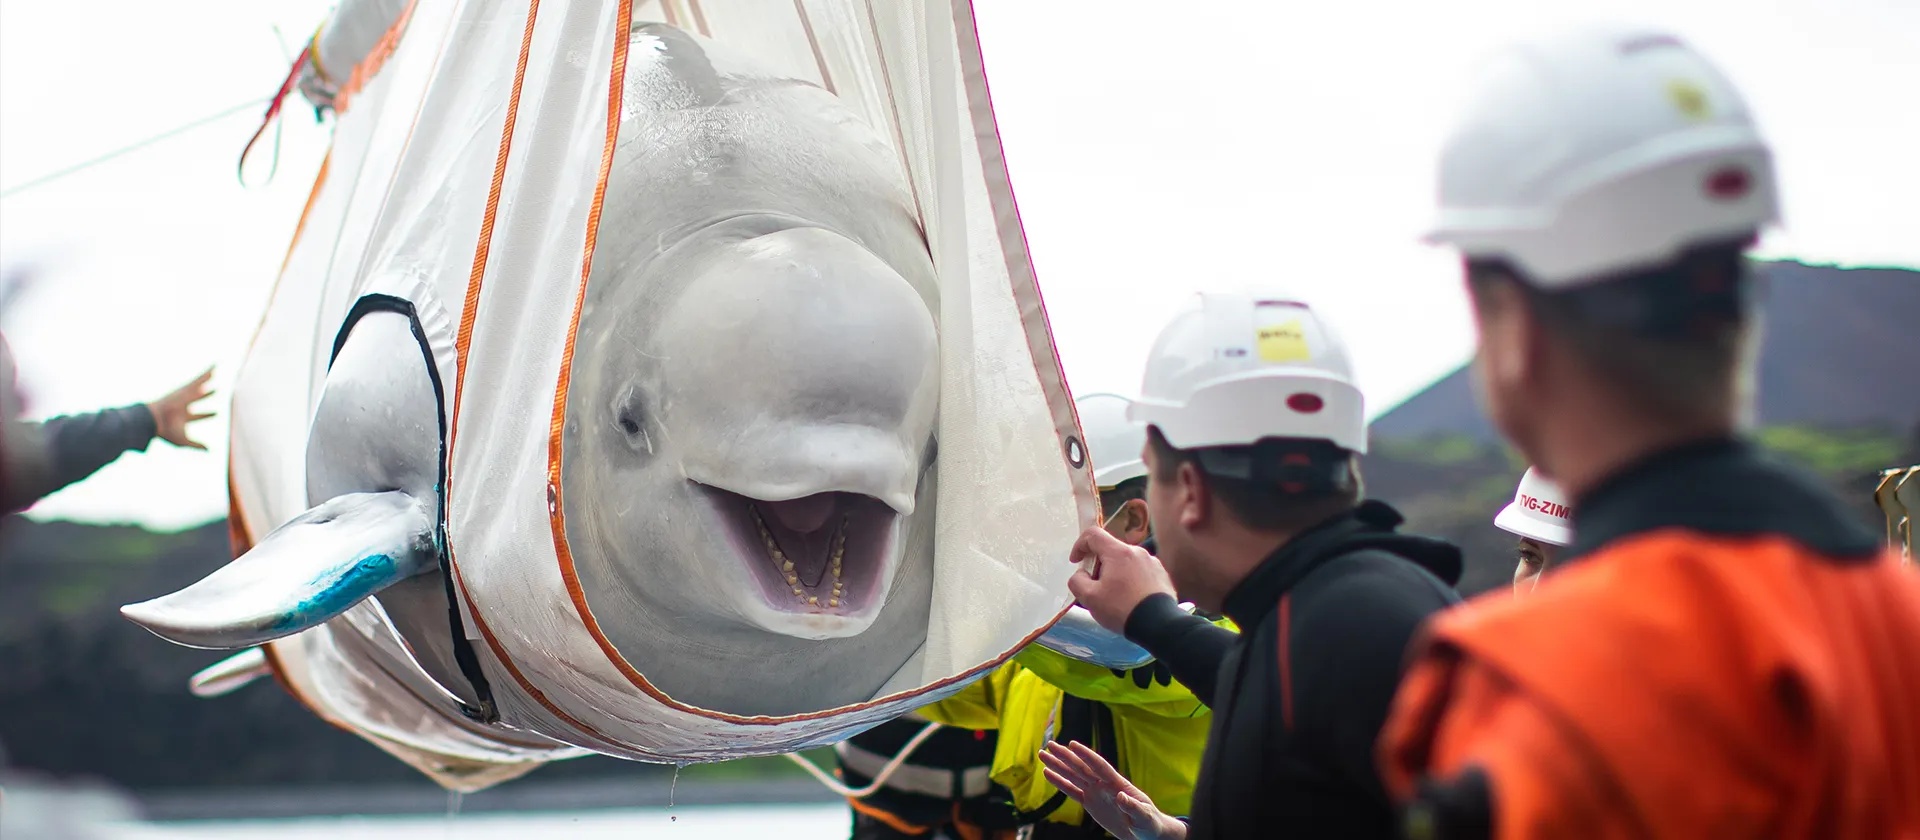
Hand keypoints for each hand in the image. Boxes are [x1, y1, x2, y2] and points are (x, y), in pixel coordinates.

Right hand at [147, 367, 215, 449]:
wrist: (154, 419)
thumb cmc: (166, 431)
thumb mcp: (183, 440)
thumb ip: (197, 445)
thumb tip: (210, 451)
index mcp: (183, 417)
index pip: (198, 415)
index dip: (207, 414)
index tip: (215, 413)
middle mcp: (184, 405)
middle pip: (197, 398)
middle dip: (205, 395)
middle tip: (214, 390)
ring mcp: (184, 396)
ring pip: (198, 386)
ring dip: (206, 379)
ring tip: (214, 372)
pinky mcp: (185, 389)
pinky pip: (199, 378)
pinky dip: (207, 372)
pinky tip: (215, 366)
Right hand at [1039, 741, 1186, 839]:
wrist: (1145, 832)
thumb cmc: (1148, 823)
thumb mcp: (1144, 817)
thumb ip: (1133, 807)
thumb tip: (1121, 796)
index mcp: (1118, 784)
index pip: (1100, 766)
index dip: (1087, 755)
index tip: (1073, 745)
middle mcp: (1104, 784)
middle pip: (1082, 767)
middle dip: (1066, 756)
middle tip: (1050, 744)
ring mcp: (1096, 792)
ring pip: (1074, 776)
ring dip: (1059, 765)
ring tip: (1043, 754)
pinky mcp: (1090, 802)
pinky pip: (1072, 791)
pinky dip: (1060, 782)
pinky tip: (1048, 773)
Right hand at [1067, 526, 1175, 631]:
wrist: (1159, 624)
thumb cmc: (1122, 609)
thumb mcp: (1089, 598)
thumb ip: (1077, 581)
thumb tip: (1082, 574)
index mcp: (1118, 552)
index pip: (1093, 534)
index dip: (1079, 545)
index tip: (1076, 562)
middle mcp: (1137, 551)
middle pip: (1110, 549)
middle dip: (1098, 564)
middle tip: (1094, 585)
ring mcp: (1152, 562)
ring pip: (1125, 561)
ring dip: (1115, 572)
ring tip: (1114, 595)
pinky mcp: (1161, 574)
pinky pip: (1140, 571)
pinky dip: (1130, 579)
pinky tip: (1131, 598)